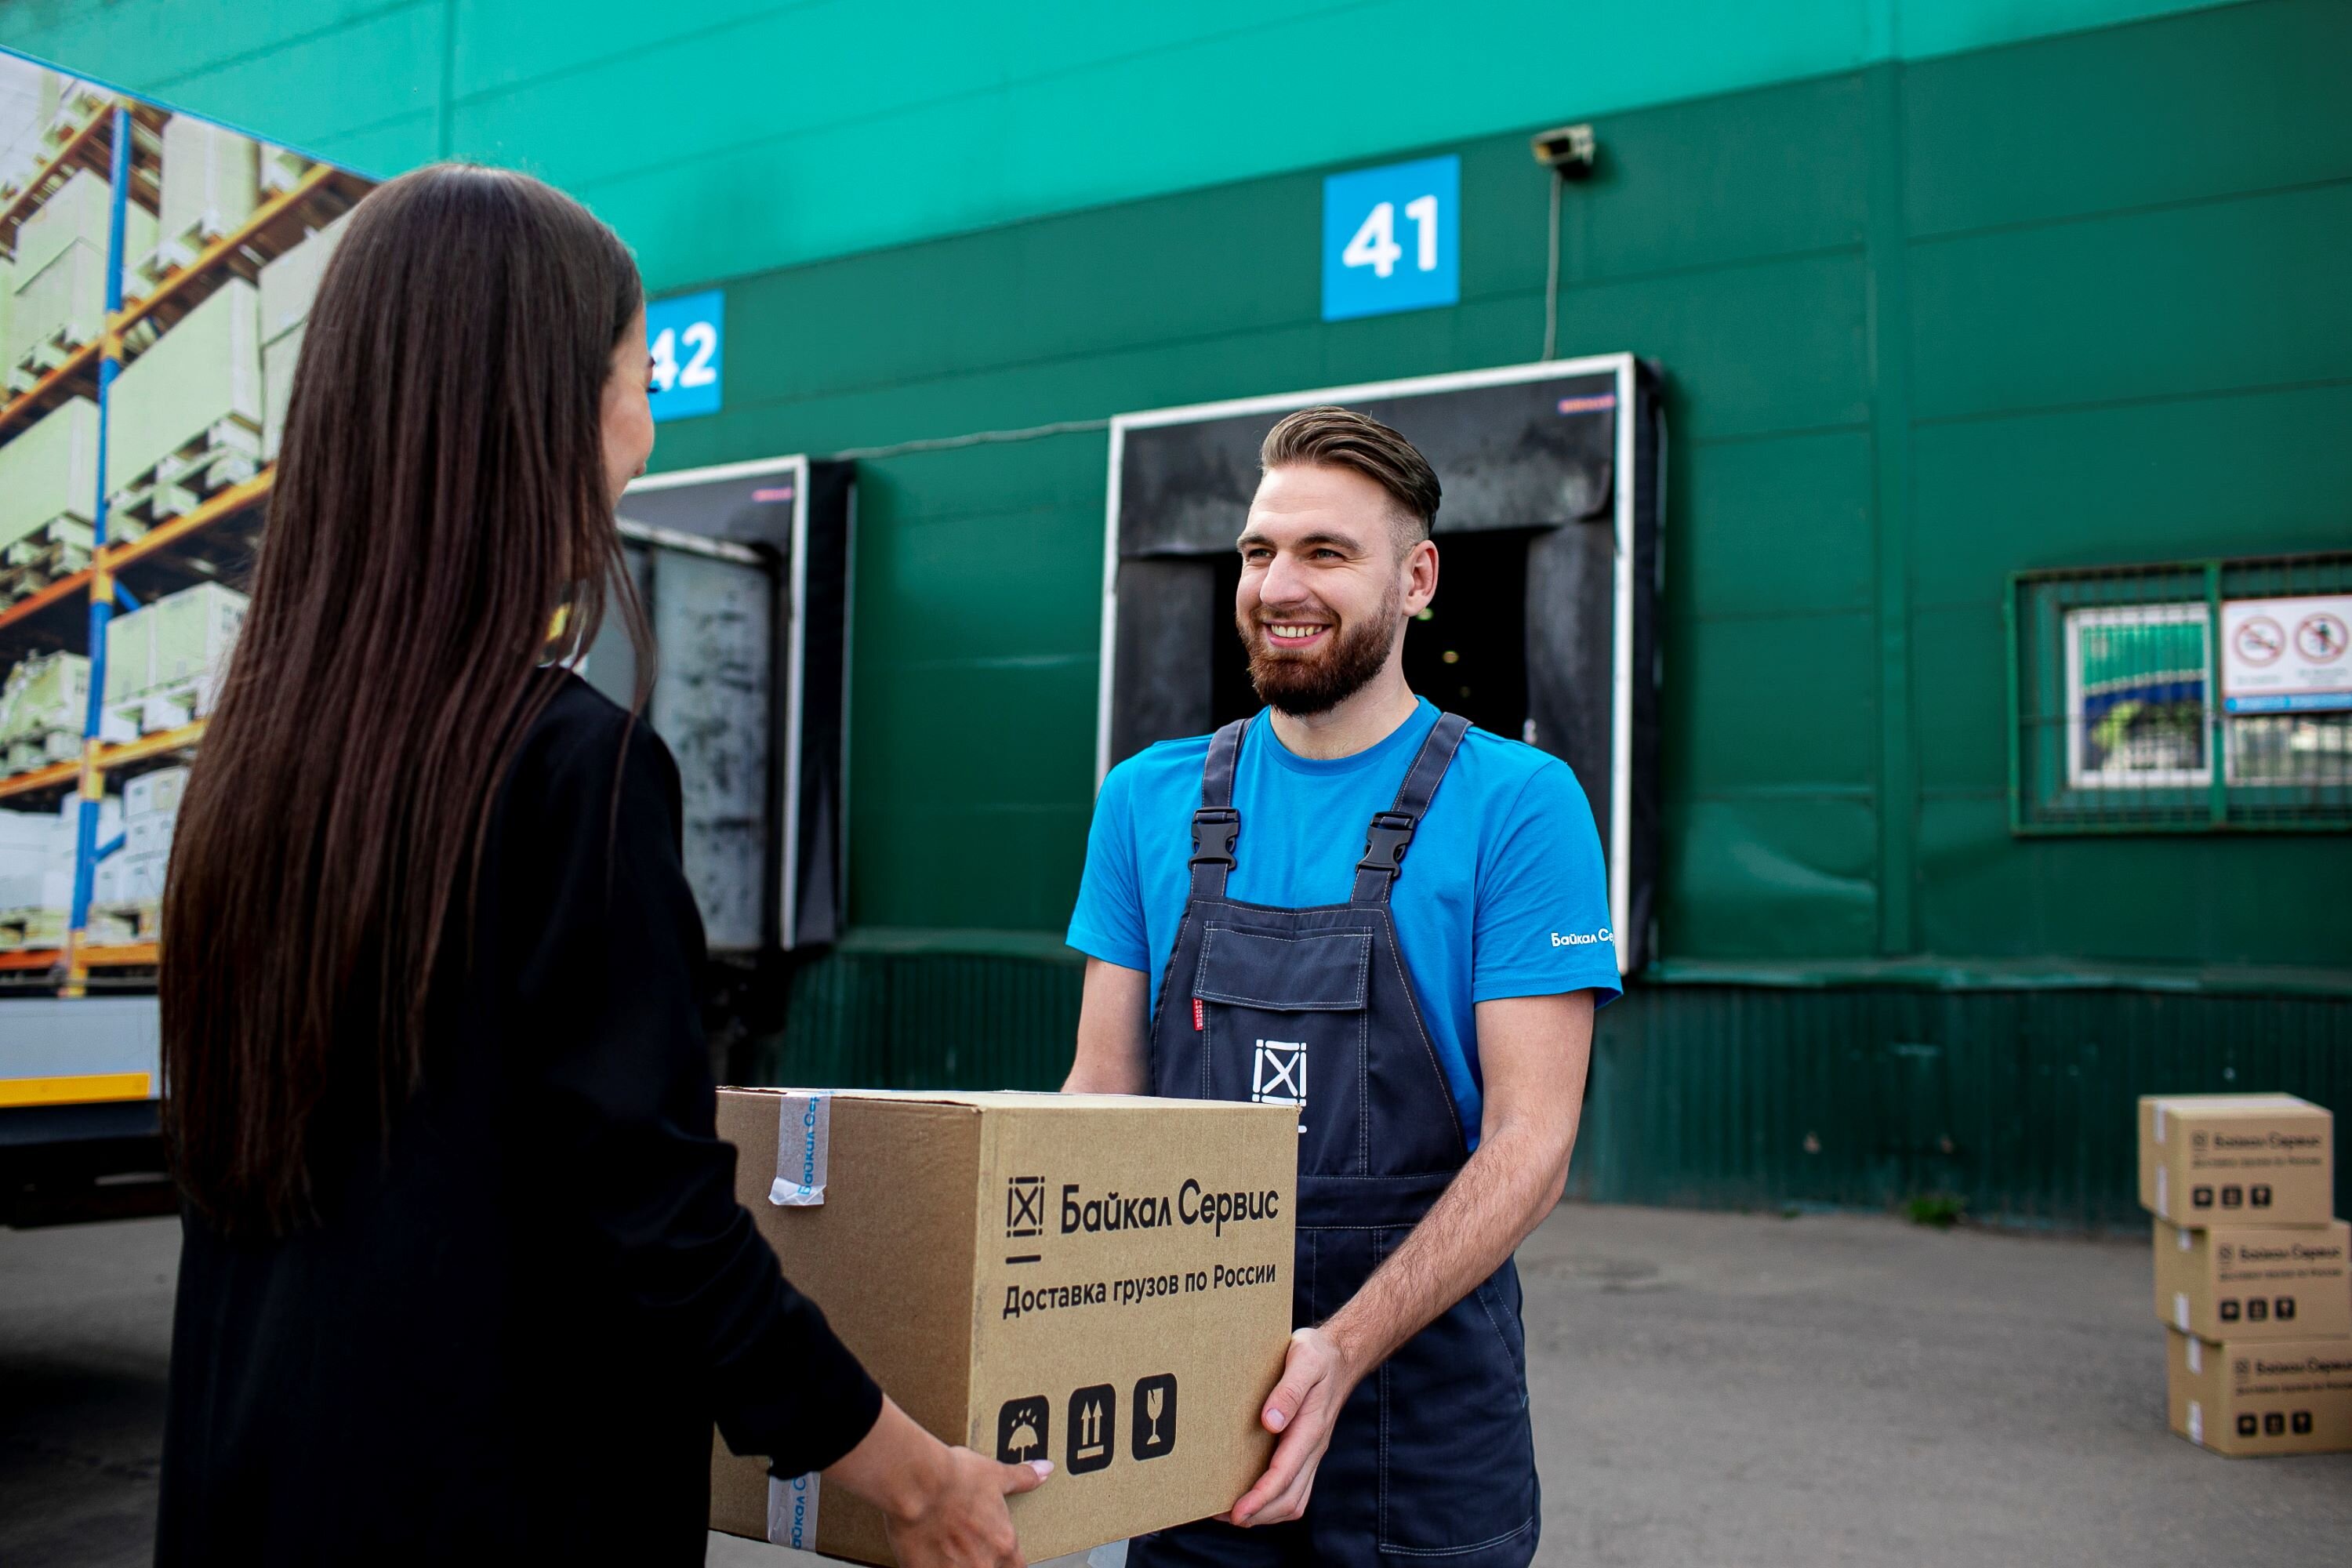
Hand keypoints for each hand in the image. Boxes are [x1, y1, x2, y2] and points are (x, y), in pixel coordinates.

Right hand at [827, 1397, 1050, 1567]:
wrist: (917, 1484)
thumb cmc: (955, 1478)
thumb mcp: (995, 1474)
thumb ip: (1022, 1478)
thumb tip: (1045, 1470)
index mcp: (1003, 1544)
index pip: (1017, 1567)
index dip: (1009, 1561)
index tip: (1000, 1553)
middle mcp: (983, 1564)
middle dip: (979, 1560)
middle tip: (965, 1543)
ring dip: (956, 1562)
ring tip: (944, 1545)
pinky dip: (930, 1564)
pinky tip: (924, 1550)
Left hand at [1225, 1326, 1354, 1527]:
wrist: (1340, 1357)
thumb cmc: (1318, 1355)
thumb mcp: (1303, 1359)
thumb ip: (1288, 1390)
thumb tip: (1270, 1422)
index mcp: (1311, 1428)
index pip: (1284, 1474)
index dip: (1260, 1498)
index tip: (1236, 1512)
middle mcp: (1313, 1447)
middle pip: (1289, 1498)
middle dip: (1257, 1514)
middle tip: (1221, 1516)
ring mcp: (1311, 1453)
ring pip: (1293, 1500)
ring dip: (1264, 1514)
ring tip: (1229, 1514)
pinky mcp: (1306, 1453)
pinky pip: (1294, 1489)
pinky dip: (1272, 1503)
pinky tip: (1251, 1498)